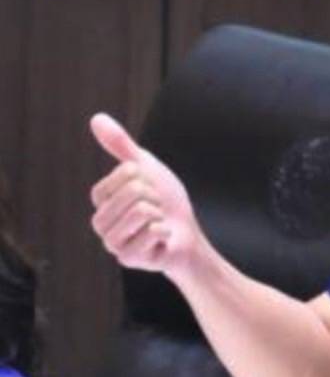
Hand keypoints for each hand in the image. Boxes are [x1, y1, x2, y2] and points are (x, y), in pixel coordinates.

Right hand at [88, 113, 202, 277]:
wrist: (186, 236)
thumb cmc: (166, 202)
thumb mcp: (146, 167)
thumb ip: (121, 145)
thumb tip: (96, 118)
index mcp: (100, 199)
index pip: (125, 173)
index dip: (147, 178)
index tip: (149, 189)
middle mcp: (100, 221)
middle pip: (135, 192)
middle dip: (156, 197)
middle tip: (156, 209)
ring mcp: (112, 242)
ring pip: (142, 212)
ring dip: (160, 215)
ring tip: (157, 223)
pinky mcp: (127, 259)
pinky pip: (152, 232)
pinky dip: (165, 231)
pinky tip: (161, 239)